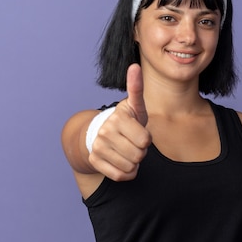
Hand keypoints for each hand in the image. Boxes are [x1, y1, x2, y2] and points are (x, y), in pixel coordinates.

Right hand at [88, 64, 151, 180]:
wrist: (100, 134)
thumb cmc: (126, 121)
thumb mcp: (135, 105)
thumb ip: (137, 88)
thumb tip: (134, 66)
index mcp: (118, 117)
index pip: (145, 140)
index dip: (146, 139)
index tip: (138, 131)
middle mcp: (105, 132)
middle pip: (139, 155)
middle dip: (140, 151)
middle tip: (132, 142)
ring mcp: (98, 147)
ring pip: (130, 167)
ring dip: (133, 162)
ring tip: (126, 150)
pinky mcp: (94, 161)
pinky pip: (120, 176)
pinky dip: (126, 172)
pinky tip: (121, 161)